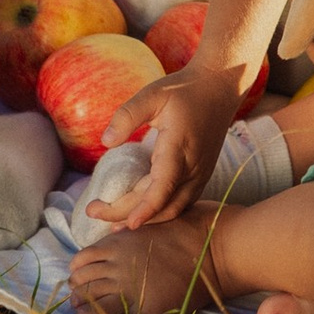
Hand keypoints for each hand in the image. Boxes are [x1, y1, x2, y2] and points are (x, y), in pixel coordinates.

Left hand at [89, 58, 240, 232]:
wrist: (220, 89)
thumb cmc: (184, 90)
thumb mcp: (153, 94)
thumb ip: (127, 115)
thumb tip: (106, 142)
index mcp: (179, 147)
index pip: (163, 186)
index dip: (146, 208)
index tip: (127, 223)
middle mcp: (193, 167)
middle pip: (162, 204)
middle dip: (127, 214)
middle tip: (93, 211)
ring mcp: (199, 174)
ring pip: (173, 209)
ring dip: (146, 220)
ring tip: (113, 224)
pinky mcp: (200, 176)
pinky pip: (180, 202)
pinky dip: (159, 213)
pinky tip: (138, 215)